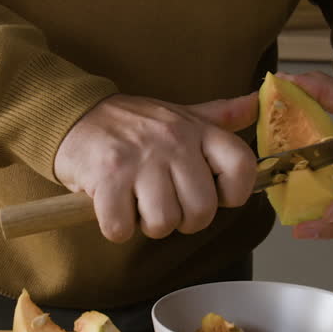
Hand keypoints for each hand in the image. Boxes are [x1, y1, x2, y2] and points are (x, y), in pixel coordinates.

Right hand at [54, 93, 258, 242]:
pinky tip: (111, 204)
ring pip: (163, 223)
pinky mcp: (107, 177)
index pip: (242, 168)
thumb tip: (256, 103)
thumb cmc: (133, 125)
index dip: (233, 193)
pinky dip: (115, 226)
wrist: (75, 116)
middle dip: (182, 220)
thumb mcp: (181, 114)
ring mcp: (140, 160)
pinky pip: (122, 228)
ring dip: (147, 225)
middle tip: (164, 204)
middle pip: (201, 211)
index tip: (213, 194)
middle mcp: (174, 142)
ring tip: (136, 202)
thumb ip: (220, 116)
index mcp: (197, 130)